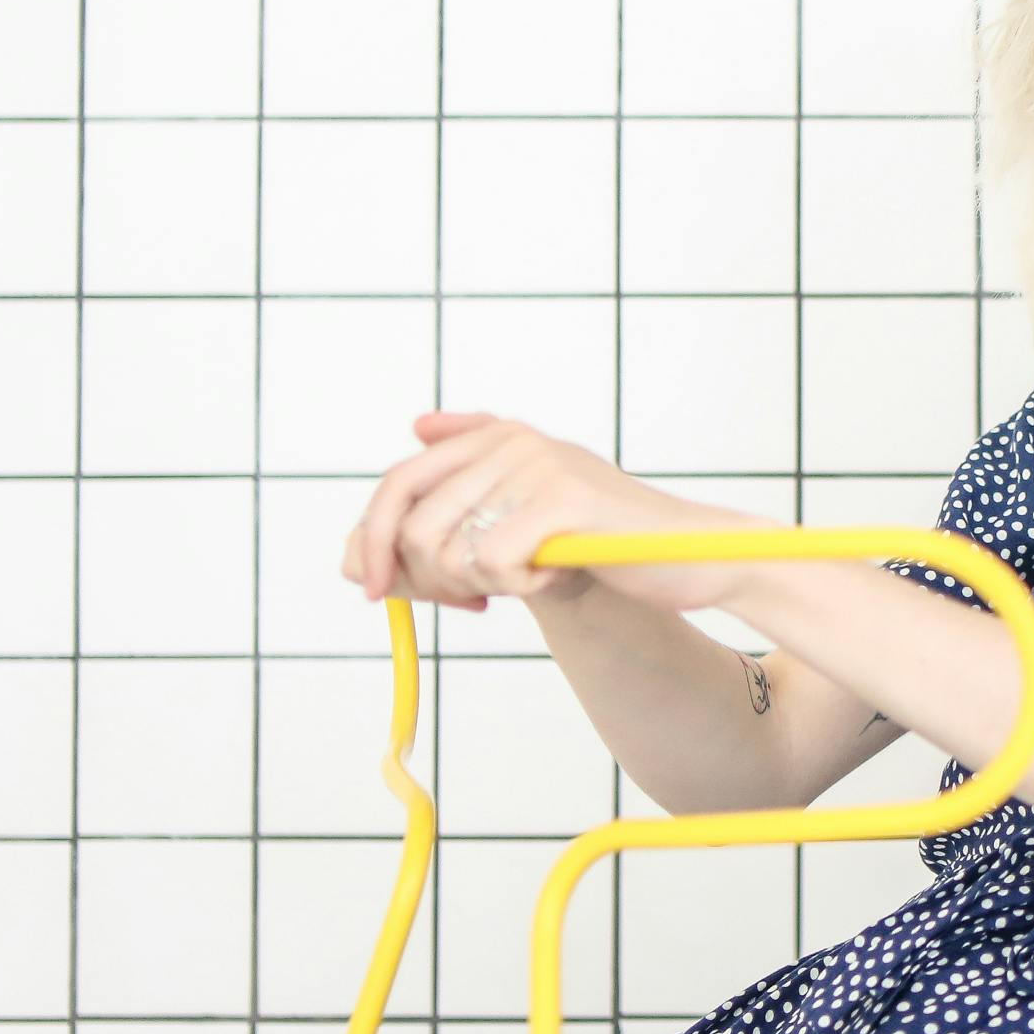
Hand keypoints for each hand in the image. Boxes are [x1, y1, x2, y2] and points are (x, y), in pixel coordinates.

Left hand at [340, 410, 767, 615]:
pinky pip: (489, 561)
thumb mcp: (507, 533)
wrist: (688, 558)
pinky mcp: (561, 500)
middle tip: (471, 598)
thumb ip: (433, 534)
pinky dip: (514, 586)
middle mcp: (511, 439)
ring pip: (443, 544)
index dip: (372, 541)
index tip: (374, 589)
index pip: (398, 483)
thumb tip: (346, 559)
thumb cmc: (596, 548)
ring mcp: (537, 464)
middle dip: (422, 575)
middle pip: (408, 518)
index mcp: (495, 435)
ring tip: (519, 581)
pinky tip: (552, 576)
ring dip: (471, 582)